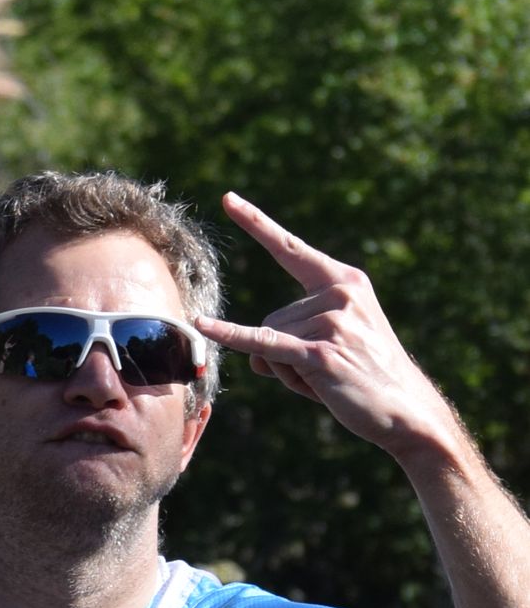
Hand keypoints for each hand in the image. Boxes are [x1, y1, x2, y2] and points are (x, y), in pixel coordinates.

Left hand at [197, 194, 463, 463]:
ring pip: (268, 343)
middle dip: (287, 353)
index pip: (291, 249)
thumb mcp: (331, 339)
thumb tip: (251, 351)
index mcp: (345, 281)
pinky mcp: (320, 352)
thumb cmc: (362, 374)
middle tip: (329, 368)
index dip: (257, 224)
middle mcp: (340, 294)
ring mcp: (331, 322)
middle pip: (272, 318)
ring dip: (287, 371)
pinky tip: (202, 325)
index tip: (228, 198)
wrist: (404, 409)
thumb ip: (290, 332)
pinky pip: (262, 344)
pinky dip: (231, 337)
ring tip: (328, 379)